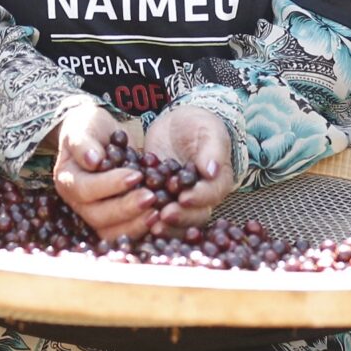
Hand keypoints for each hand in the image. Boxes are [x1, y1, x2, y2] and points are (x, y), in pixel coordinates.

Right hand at [50, 102, 155, 238]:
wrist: (99, 136)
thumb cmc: (89, 128)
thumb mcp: (83, 127)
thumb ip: (83, 142)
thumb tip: (92, 160)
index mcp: (67, 180)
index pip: (85, 189)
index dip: (110, 185)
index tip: (136, 175)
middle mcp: (77, 203)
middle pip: (98, 217)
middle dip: (126, 208)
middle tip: (152, 197)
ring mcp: (93, 215)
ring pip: (110, 232)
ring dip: (134, 225)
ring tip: (158, 213)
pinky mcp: (111, 221)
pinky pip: (124, 233)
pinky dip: (141, 229)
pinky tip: (160, 218)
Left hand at [143, 106, 236, 231]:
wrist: (176, 126)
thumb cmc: (198, 125)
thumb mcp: (209, 130)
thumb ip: (212, 150)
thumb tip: (212, 171)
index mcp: (217, 182)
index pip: (212, 194)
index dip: (199, 198)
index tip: (184, 197)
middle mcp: (201, 198)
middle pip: (195, 215)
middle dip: (179, 218)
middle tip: (163, 216)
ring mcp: (179, 202)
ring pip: (176, 222)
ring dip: (164, 225)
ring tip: (149, 223)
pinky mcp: (160, 201)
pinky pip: (155, 215)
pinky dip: (145, 219)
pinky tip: (132, 219)